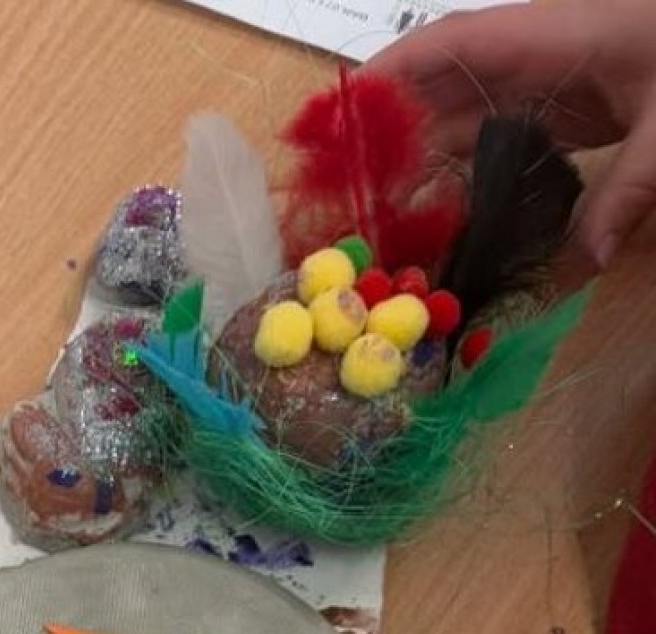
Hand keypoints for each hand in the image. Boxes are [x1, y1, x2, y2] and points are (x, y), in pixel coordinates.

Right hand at [365, 0, 655, 267]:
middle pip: (438, 91)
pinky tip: (440, 218)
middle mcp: (531, 61)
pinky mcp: (557, 117)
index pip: (446, 46)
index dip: (386, 76)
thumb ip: (628, 190)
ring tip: (379, 217)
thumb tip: (586, 262)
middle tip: (343, 190)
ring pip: (460, 121)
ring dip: (419, 165)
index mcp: (546, 39)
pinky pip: (491, 144)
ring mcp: (543, 89)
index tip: (339, 117)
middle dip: (388, 134)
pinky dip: (461, 177)